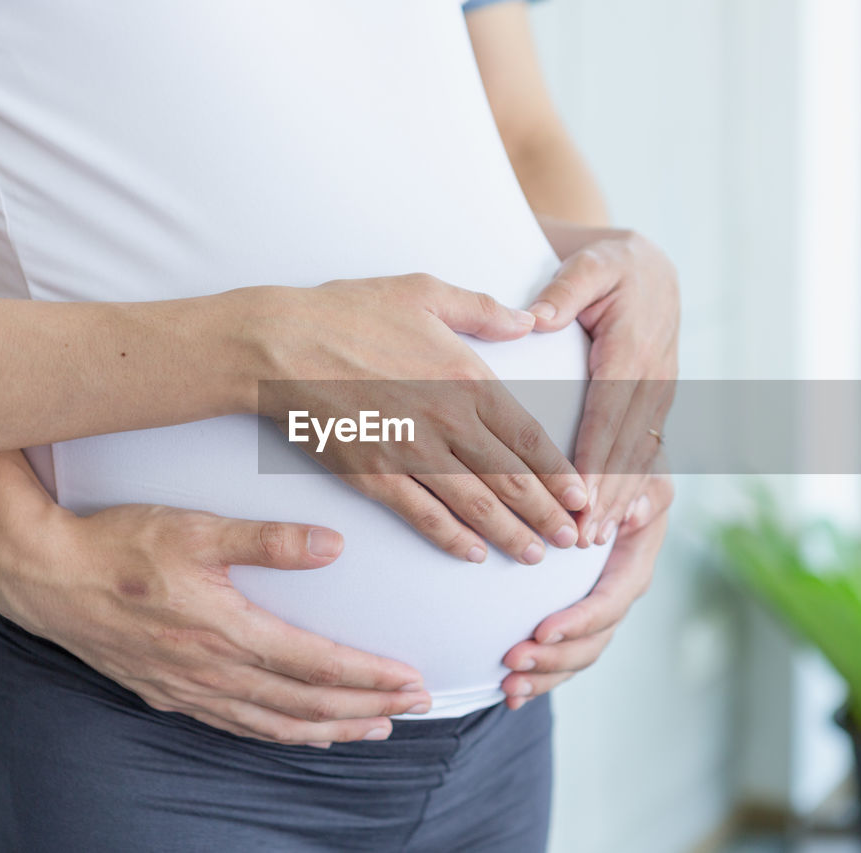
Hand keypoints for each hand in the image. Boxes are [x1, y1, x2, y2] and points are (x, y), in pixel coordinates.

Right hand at [0, 452, 431, 747]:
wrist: (45, 577)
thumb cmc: (119, 545)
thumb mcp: (197, 529)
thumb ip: (269, 539)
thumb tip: (334, 546)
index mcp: (228, 631)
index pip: (318, 664)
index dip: (370, 677)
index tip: (412, 680)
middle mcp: (213, 672)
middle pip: (307, 703)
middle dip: (366, 708)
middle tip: (415, 707)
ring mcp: (190, 691)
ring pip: (275, 723)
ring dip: (330, 729)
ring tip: (374, 730)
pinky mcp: (169, 694)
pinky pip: (238, 726)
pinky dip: (279, 734)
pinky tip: (300, 733)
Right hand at [257, 274, 588, 564]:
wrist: (278, 344)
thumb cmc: (349, 311)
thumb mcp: (423, 290)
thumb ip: (482, 310)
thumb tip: (529, 320)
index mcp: (467, 377)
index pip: (529, 437)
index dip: (560, 474)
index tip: (582, 497)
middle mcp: (446, 420)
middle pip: (511, 479)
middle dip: (547, 514)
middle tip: (573, 540)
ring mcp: (409, 452)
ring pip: (474, 504)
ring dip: (510, 533)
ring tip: (535, 555)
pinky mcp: (373, 474)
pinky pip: (422, 514)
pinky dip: (451, 538)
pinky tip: (473, 553)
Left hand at [499, 475, 673, 707]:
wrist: (616, 462)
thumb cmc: (622, 460)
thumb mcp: (631, 468)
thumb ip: (619, 492)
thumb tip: (595, 529)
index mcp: (635, 560)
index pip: (611, 600)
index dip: (580, 620)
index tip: (543, 629)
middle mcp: (620, 590)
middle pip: (595, 639)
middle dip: (556, 657)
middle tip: (514, 661)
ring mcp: (600, 605)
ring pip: (579, 655)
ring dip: (545, 675)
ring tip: (509, 687)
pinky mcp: (578, 612)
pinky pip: (565, 652)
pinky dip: (541, 675)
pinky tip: (511, 693)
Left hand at [530, 220, 678, 545]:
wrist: (650, 264)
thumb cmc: (610, 265)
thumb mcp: (589, 264)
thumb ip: (565, 289)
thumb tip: (539, 319)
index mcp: (634, 350)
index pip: (608, 416)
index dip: (593, 461)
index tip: (575, 499)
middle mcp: (654, 379)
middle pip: (626, 448)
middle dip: (605, 497)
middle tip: (580, 540)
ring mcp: (661, 394)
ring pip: (639, 456)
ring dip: (619, 501)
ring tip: (592, 541)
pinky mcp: (658, 404)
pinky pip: (646, 450)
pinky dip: (631, 486)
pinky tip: (616, 518)